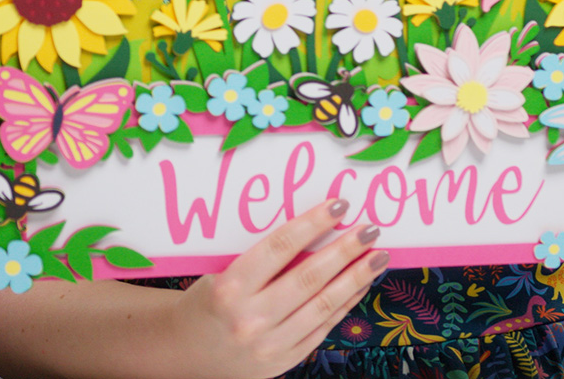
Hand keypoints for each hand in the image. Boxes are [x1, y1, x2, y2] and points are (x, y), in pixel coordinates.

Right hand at [170, 199, 386, 378]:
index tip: (340, 205)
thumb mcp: (222, 274)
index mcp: (230, 289)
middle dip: (346, 250)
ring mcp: (270, 345)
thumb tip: (316, 230)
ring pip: (324, 305)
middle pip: (310, 277)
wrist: (185, 352)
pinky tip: (361, 284)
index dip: (313, 224)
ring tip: (378, 256)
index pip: (279, 248)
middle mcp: (250, 319)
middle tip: (370, 229)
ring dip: (356, 278)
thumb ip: (264, 260)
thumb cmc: (207, 303)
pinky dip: (346, 303)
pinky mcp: (284, 360)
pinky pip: (323, 328)